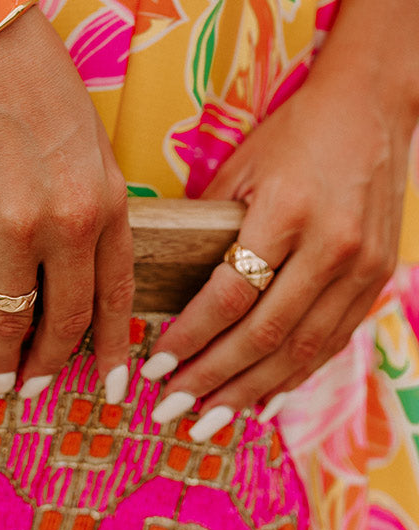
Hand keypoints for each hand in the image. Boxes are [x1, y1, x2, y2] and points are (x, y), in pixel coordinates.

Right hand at [0, 6, 133, 399]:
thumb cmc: (45, 91)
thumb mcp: (97, 150)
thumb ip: (101, 209)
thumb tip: (91, 267)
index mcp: (111, 204)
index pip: (117, 296)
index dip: (114, 350)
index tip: (111, 388)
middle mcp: (70, 223)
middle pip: (65, 318)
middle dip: (51, 363)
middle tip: (38, 389)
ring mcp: (14, 224)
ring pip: (10, 316)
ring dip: (2, 360)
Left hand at [141, 70, 410, 439]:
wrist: (371, 108)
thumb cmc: (294, 132)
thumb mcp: (243, 167)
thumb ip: (213, 228)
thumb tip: (174, 291)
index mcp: (286, 211)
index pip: (229, 296)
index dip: (189, 339)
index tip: (153, 368)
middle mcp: (329, 246)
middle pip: (264, 335)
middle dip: (211, 380)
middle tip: (169, 409)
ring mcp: (360, 267)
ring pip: (301, 350)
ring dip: (250, 393)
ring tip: (207, 421)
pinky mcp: (376, 279)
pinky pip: (332, 342)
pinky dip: (295, 377)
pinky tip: (262, 401)